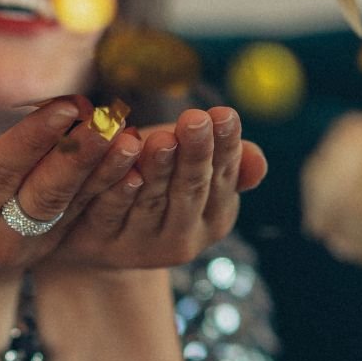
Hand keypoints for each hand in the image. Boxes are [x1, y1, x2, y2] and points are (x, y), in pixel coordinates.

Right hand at [0, 99, 140, 354]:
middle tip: (107, 121)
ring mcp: (30, 247)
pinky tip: (132, 156)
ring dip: (102, 172)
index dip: (32, 142)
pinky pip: (84, 213)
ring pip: (70, 206)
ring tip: (128, 135)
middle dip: (77, 157)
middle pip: (43, 196)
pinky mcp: (53, 244)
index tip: (63, 107)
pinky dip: (108, 186)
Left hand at [39, 106, 267, 275]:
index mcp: (214, 217)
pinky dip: (118, 191)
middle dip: (194, 154)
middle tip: (195, 119)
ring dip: (157, 170)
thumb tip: (259, 164)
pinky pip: (111, 215)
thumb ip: (223, 162)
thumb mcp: (191, 167)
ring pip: (152, 202)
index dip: (225, 146)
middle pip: (190, 190)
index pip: (224, 177)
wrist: (102, 235)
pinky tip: (122, 170)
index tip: (224, 114)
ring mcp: (142, 247)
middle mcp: (183, 238)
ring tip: (161, 139)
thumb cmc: (158, 183)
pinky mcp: (104, 247)